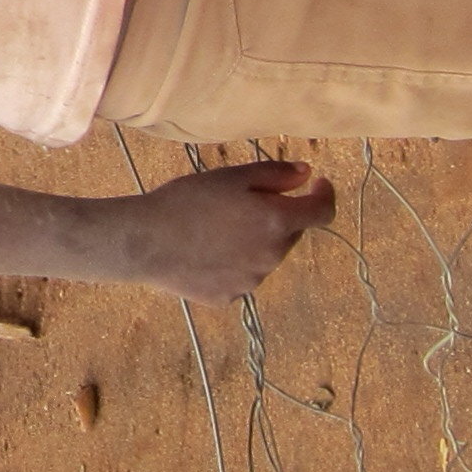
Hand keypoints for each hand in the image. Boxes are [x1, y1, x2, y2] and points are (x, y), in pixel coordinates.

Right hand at [116, 159, 335, 298]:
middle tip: (242, 202)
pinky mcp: (230, 296)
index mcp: (277, 222)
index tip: (318, 184)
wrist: (146, 242)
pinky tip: (205, 251)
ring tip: (215, 228)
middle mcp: (273, 256)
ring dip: (254, 241)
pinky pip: (242, 275)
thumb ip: (275, 174)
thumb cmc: (188, 200)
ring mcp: (252, 281)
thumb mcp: (231, 177)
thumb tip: (306, 175)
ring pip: (265, 256)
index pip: (322, 212)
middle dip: (278, 217)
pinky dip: (233, 262)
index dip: (325, 195)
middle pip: (290, 233)